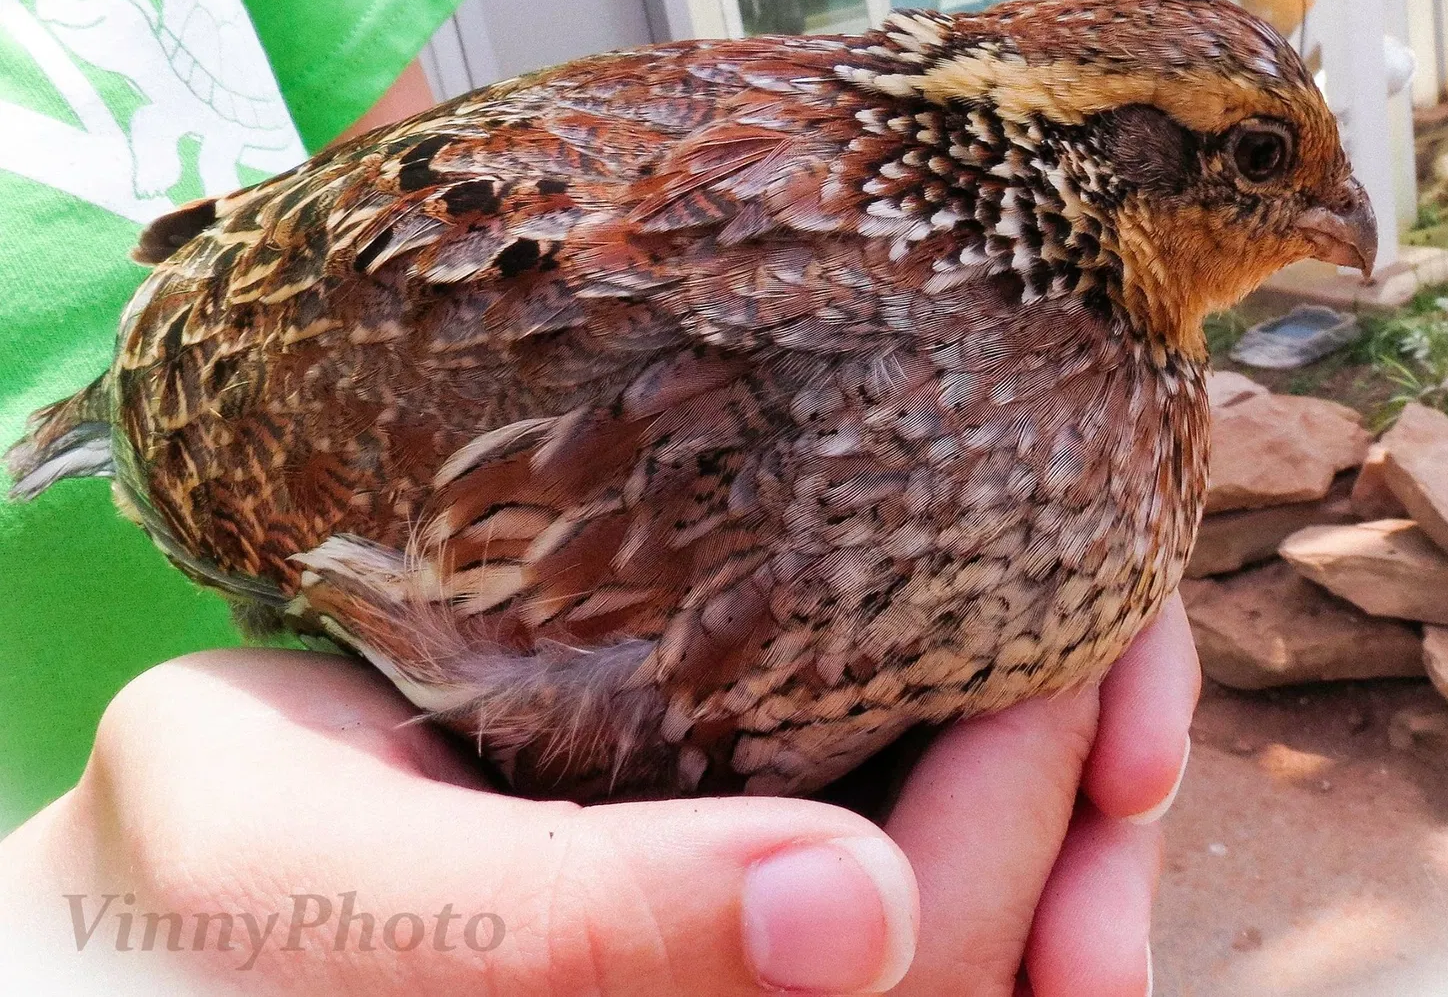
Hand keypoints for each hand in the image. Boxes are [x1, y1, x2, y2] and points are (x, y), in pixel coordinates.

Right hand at [0, 598, 1196, 995]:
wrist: (189, 897)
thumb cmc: (216, 879)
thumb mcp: (324, 874)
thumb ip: (555, 927)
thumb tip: (853, 917)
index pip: (915, 965)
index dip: (1016, 803)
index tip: (1056, 627)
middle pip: (998, 966)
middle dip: (1084, 790)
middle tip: (1112, 620)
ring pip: (1007, 955)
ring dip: (1093, 821)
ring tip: (1125, 692)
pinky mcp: (746, 946)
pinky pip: (952, 921)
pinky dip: (1041, 823)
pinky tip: (1064, 738)